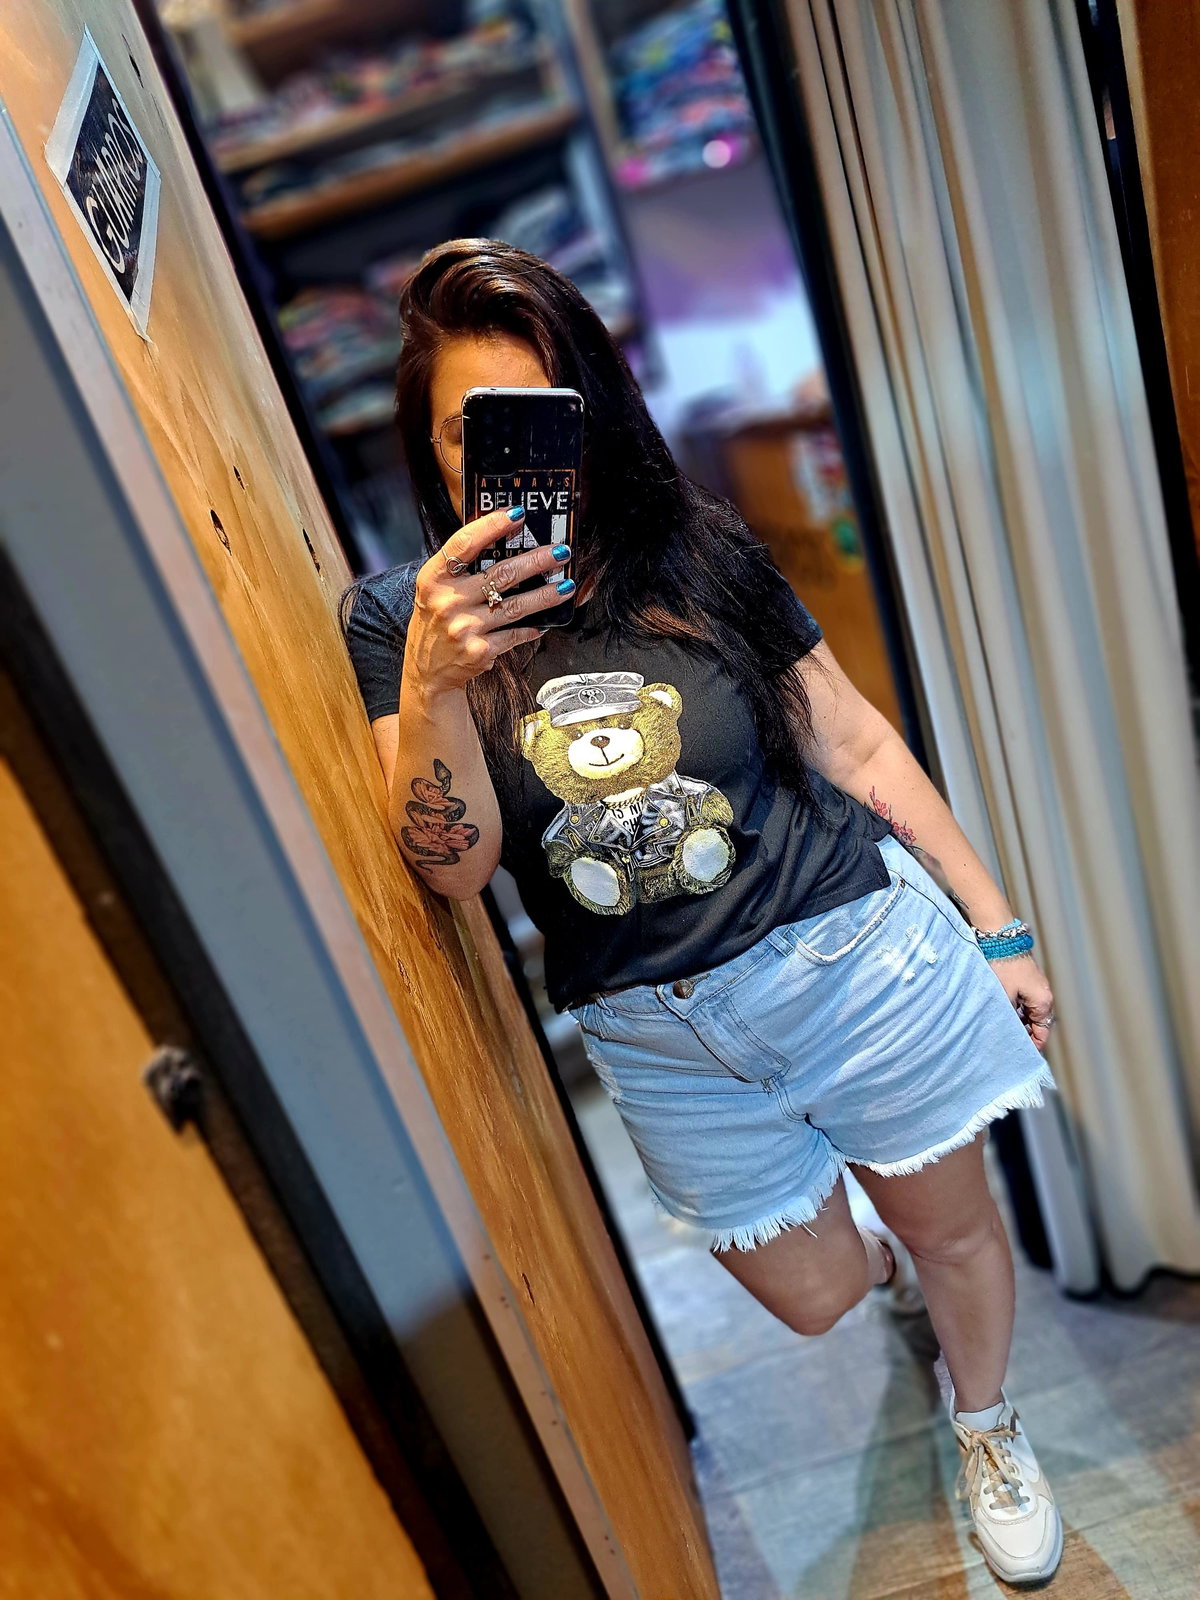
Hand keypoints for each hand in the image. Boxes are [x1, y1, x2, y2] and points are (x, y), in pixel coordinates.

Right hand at [409, 507, 572, 692]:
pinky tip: (544, 622)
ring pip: (515, 605)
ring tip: (565, 586)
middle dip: (537, 561)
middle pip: (501, 573)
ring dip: (545, 595)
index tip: (518, 515)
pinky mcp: (480, 651)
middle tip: (560, 553)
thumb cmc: (436, 621)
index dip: (492, 526)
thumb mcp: (435, 589)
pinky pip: (515, 634)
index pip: (465, 544)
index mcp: (434, 579)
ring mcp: (465, 628)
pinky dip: (532, 627)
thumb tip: (500, 538)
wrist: (427, 669)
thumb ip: (460, 567)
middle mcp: (448, 602)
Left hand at [987, 953, 1055, 1050]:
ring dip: (1018, 1022)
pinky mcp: (1026, 980)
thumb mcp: (1004, 996)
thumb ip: (1007, 1017)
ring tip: (1002, 1031)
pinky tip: (1001, 1014)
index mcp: (1043, 1002)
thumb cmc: (1003, 967)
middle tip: (1007, 1044)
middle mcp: (1043, 996)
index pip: (1043, 1032)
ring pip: (1029, 1013)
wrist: (1000, 938)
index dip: (1032, 1045)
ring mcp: (1036, 987)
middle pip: (1037, 1024)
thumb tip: (1006, 1032)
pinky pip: (1023, 1002)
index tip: (1019, 1054)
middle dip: (1024, 1035)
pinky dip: (1015, 1011)